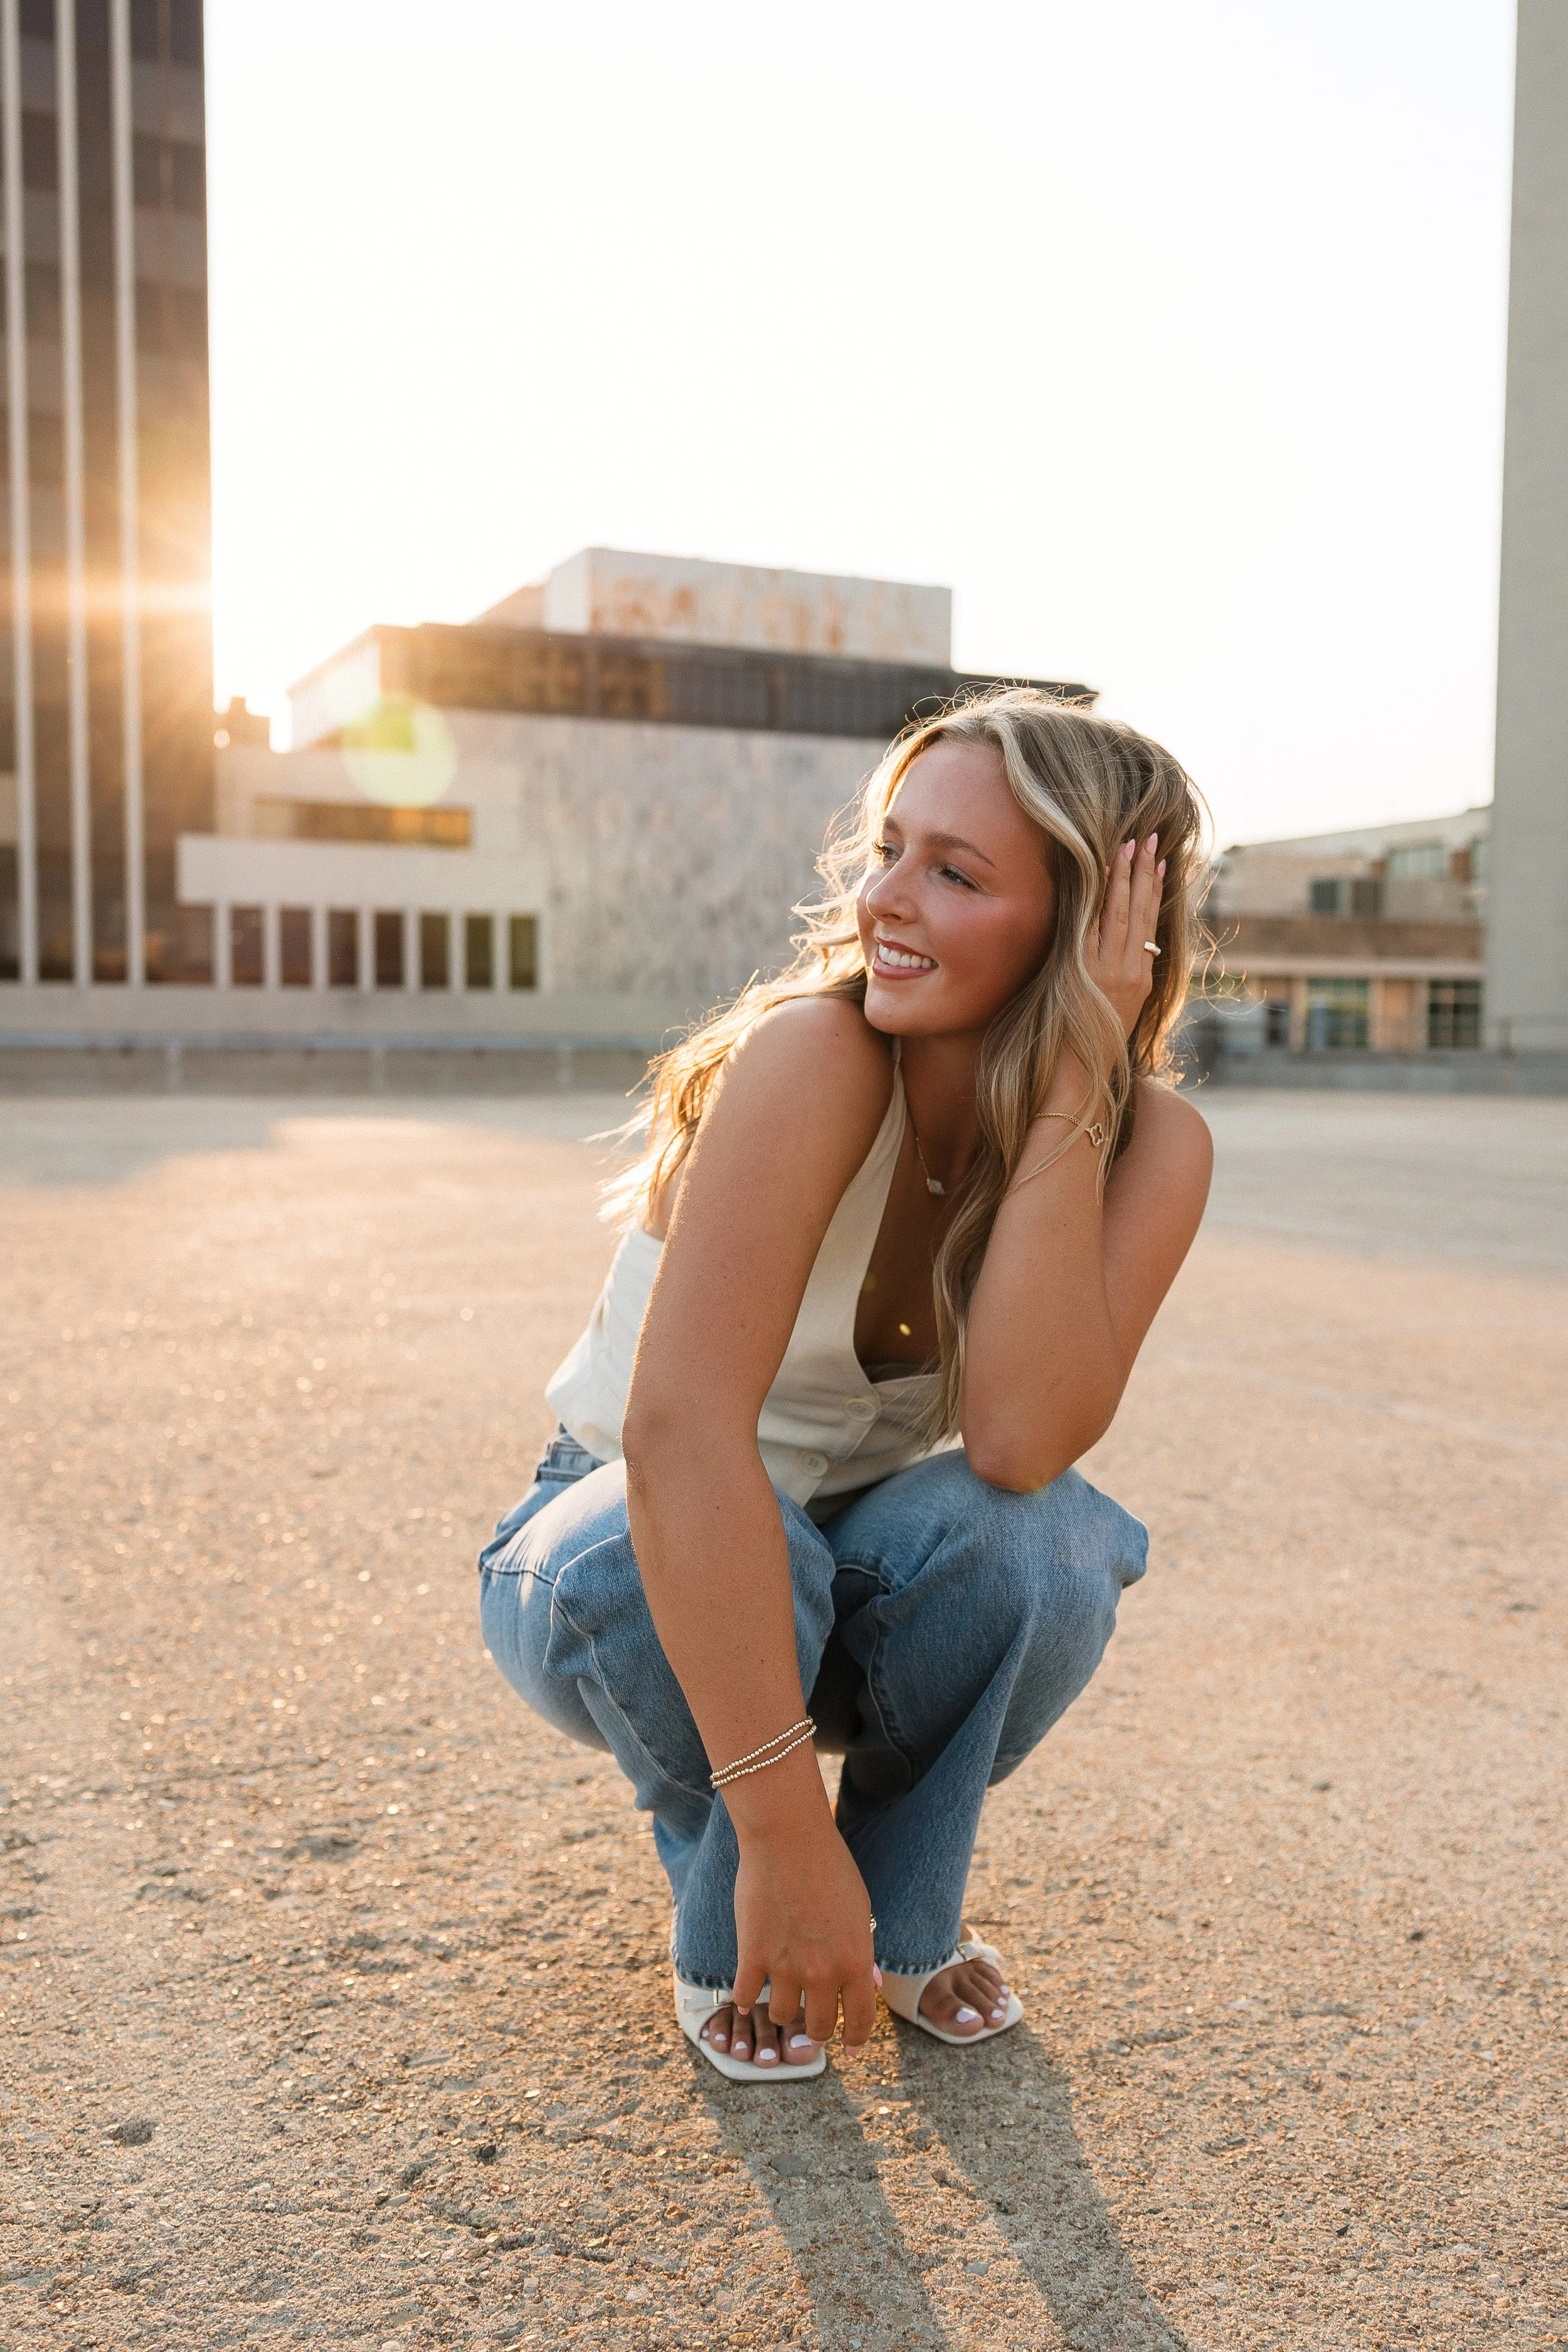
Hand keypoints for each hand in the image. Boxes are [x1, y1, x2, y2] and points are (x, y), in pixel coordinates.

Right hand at [731, 1816, 878, 2056]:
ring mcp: (785, 1967)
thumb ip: (862, 1952)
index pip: (860, 2020)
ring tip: (781, 1995)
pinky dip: (745, 1999)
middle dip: (816, 2029)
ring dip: (782, 2009)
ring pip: (781, 2014)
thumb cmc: (830, 1867)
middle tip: (812, 2022)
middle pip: (818, 2027)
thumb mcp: (860, 1911)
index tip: (850, 2047)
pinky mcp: (752, 1955)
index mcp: (856, 1961)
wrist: (788, 1838)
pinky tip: (747, 1995)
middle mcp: (822, 1972)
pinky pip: (745, 1995)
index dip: (855, 2039)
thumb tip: (869, 1985)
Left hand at [1087, 832, 1165, 1041]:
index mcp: (1142, 980)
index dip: (1155, 890)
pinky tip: (1107, 873)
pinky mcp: (1090, 973)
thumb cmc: (1090, 1049)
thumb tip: (1123, 958)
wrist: (1080, 1078)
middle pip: (1142, 912)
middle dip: (1146, 872)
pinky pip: (1098, 926)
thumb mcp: (1117, 1012)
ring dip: (1127, 876)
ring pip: (1124, 913)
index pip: (1151, 925)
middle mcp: (1133, 972)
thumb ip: (1121, 981)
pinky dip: (1104, 897)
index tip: (1160, 861)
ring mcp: (1113, 971)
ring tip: (1132, 844)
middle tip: (1150, 837)